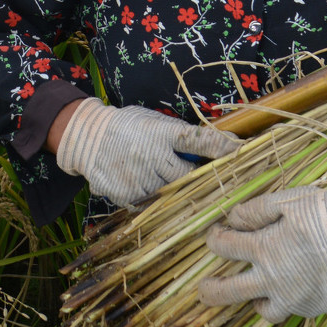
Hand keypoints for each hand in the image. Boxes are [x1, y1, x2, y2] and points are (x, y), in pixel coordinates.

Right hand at [52, 97, 241, 205]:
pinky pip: (152, 204)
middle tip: (202, 177)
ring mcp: (139, 179)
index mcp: (160, 133)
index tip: (240, 151)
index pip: (198, 140)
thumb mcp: (153, 121)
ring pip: (172, 194)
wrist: (86, 138)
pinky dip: (154, 197)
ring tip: (159, 176)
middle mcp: (151, 157)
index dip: (221, 147)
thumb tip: (219, 144)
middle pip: (189, 176)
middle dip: (197, 178)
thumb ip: (181, 135)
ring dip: (174, 189)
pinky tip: (142, 182)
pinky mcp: (128, 197)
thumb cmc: (126, 126)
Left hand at [198, 185, 326, 322]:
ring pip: (262, 311)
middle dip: (210, 290)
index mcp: (262, 249)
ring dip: (253, 300)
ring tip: (253, 292)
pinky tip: (291, 286)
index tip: (217, 234)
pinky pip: (292, 310)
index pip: (222, 248)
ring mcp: (293, 298)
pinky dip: (286, 300)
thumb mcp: (286, 201)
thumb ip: (254, 211)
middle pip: (227, 292)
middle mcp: (272, 279)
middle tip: (204, 289)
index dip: (214, 239)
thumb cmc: (325, 213)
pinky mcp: (313, 307)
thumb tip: (231, 219)